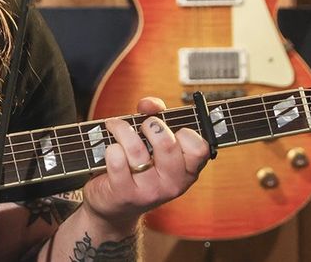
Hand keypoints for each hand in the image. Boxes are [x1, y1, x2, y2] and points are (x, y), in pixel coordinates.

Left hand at [81, 97, 209, 231]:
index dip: (185, 132)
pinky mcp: (124, 194)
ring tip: (115, 127)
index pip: (200, 148)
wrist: (113, 205)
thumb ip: (155, 116)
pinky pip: (117, 160)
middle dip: (150, 124)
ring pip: (136, 148)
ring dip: (122, 130)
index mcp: (186, 171)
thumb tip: (150, 104)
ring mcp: (149, 192)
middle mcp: (172, 184)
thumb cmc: (136, 167)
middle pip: (166, 143)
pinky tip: (110, 149)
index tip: (170, 128)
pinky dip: (110, 148)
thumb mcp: (151, 143)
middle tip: (142, 125)